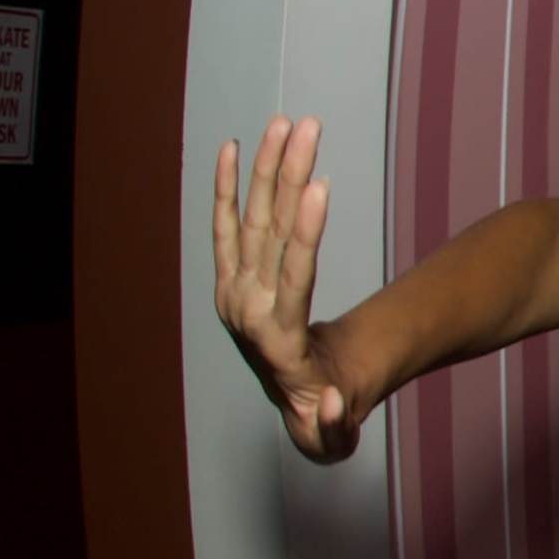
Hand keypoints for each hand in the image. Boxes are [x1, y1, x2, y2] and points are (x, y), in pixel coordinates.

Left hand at [212, 115, 365, 460]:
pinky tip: (233, 149)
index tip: (318, 186)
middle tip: (307, 129)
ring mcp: (234, 290)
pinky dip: (229, 188)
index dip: (302, 232)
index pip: (289, 276)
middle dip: (288, 175)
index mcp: (273, 340)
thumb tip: (331, 401)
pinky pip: (227, 225)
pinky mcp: (231, 278)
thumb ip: (330, 425)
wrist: (293, 403)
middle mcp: (246, 308)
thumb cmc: (321, 414)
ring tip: (286, 124)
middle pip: (268, 233)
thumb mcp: (331, 435)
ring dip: (268, 168)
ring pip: (252, 220)